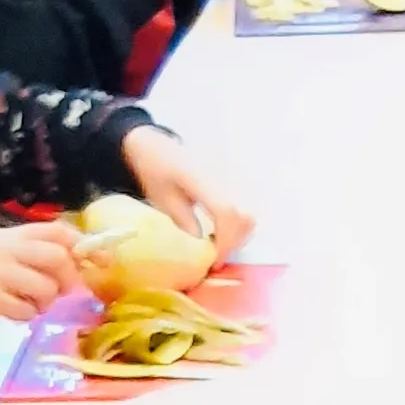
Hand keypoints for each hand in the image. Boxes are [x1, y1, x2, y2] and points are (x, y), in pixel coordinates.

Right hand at [0, 221, 83, 348]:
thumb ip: (22, 256)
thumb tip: (70, 264)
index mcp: (3, 236)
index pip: (56, 230)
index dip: (85, 246)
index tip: (102, 263)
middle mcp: (1, 249)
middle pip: (58, 257)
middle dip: (67, 279)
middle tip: (57, 295)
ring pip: (46, 287)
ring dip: (44, 304)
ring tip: (24, 307)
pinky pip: (26, 310)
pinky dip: (24, 317)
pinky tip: (7, 315)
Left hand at [121, 126, 253, 258]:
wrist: (155, 144)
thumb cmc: (153, 169)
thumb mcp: (161, 200)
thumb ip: (184, 222)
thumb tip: (202, 249)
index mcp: (199, 178)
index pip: (226, 212)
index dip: (225, 241)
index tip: (213, 260)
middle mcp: (222, 175)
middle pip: (245, 215)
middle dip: (234, 242)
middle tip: (215, 258)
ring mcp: (230, 176)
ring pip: (250, 213)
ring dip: (238, 235)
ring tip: (217, 247)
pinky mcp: (233, 180)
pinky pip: (245, 207)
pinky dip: (238, 225)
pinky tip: (220, 232)